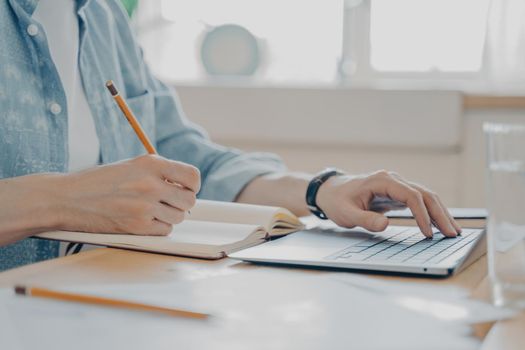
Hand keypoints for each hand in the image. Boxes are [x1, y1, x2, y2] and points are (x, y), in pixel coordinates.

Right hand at [53, 155, 199, 235]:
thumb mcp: (132, 166)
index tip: (186, 189)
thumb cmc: (99, 181)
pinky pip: (164, 231)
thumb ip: (159, 173)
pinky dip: (157, 228)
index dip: (192, 185)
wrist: (67, 198)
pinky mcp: (137, 226)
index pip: (193, 176)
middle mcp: (151, 184)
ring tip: (149, 210)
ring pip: (178, 217)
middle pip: (189, 200)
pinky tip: (141, 220)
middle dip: (181, 203)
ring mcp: (145, 206)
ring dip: (169, 216)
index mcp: (151, 163)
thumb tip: (186, 186)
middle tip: (168, 203)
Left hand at [316, 170, 460, 237]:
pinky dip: (431, 212)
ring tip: (453, 231)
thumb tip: (385, 225)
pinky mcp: (397, 194)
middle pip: (424, 194)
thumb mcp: (346, 213)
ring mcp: (396, 186)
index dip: (422, 214)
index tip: (428, 233)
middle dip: (440, 214)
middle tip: (453, 234)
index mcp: (382, 180)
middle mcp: (393, 180)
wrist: (330, 191)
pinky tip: (440, 225)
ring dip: (440, 213)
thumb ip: (365, 219)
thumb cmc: (337, 201)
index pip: (410, 195)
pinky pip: (419, 201)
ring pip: (425, 196)